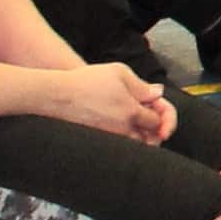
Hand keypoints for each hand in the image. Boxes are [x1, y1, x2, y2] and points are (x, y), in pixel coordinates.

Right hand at [37, 60, 172, 141]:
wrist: (57, 95)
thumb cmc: (87, 81)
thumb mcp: (119, 73)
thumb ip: (142, 86)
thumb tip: (158, 94)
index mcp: (132, 113)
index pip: (159, 121)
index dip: (163, 115)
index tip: (156, 107)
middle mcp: (123, 130)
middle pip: (151, 139)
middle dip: (157, 130)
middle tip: (154, 119)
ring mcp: (111, 138)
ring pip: (136, 146)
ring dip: (143, 137)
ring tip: (140, 123)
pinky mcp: (100, 142)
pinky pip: (121, 146)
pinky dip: (127, 138)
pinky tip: (122, 125)